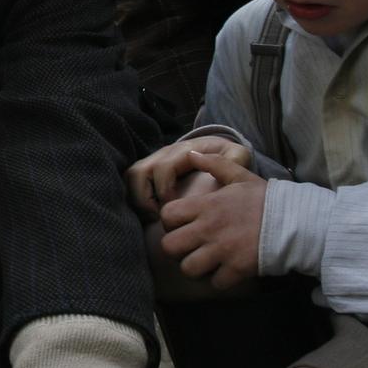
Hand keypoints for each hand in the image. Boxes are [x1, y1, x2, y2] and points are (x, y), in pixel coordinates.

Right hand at [127, 136, 252, 217]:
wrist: (217, 149)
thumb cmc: (227, 157)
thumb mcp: (238, 156)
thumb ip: (235, 161)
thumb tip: (227, 169)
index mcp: (183, 151)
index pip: (163, 168)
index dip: (164, 190)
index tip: (175, 207)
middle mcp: (163, 154)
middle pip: (138, 171)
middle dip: (144, 198)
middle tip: (158, 217)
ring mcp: (153, 161)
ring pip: (130, 177)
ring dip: (136, 200)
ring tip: (151, 218)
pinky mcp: (148, 171)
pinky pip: (129, 184)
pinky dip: (134, 201)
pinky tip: (149, 217)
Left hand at [156, 152, 266, 289]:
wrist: (297, 221)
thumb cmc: (266, 199)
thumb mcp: (240, 176)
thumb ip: (214, 164)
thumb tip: (192, 154)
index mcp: (207, 205)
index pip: (167, 215)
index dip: (170, 223)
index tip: (181, 226)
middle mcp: (209, 228)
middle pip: (169, 247)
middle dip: (177, 250)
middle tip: (189, 248)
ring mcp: (222, 250)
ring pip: (188, 269)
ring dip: (196, 268)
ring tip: (206, 263)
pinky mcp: (236, 269)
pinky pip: (214, 283)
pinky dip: (219, 281)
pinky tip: (226, 272)